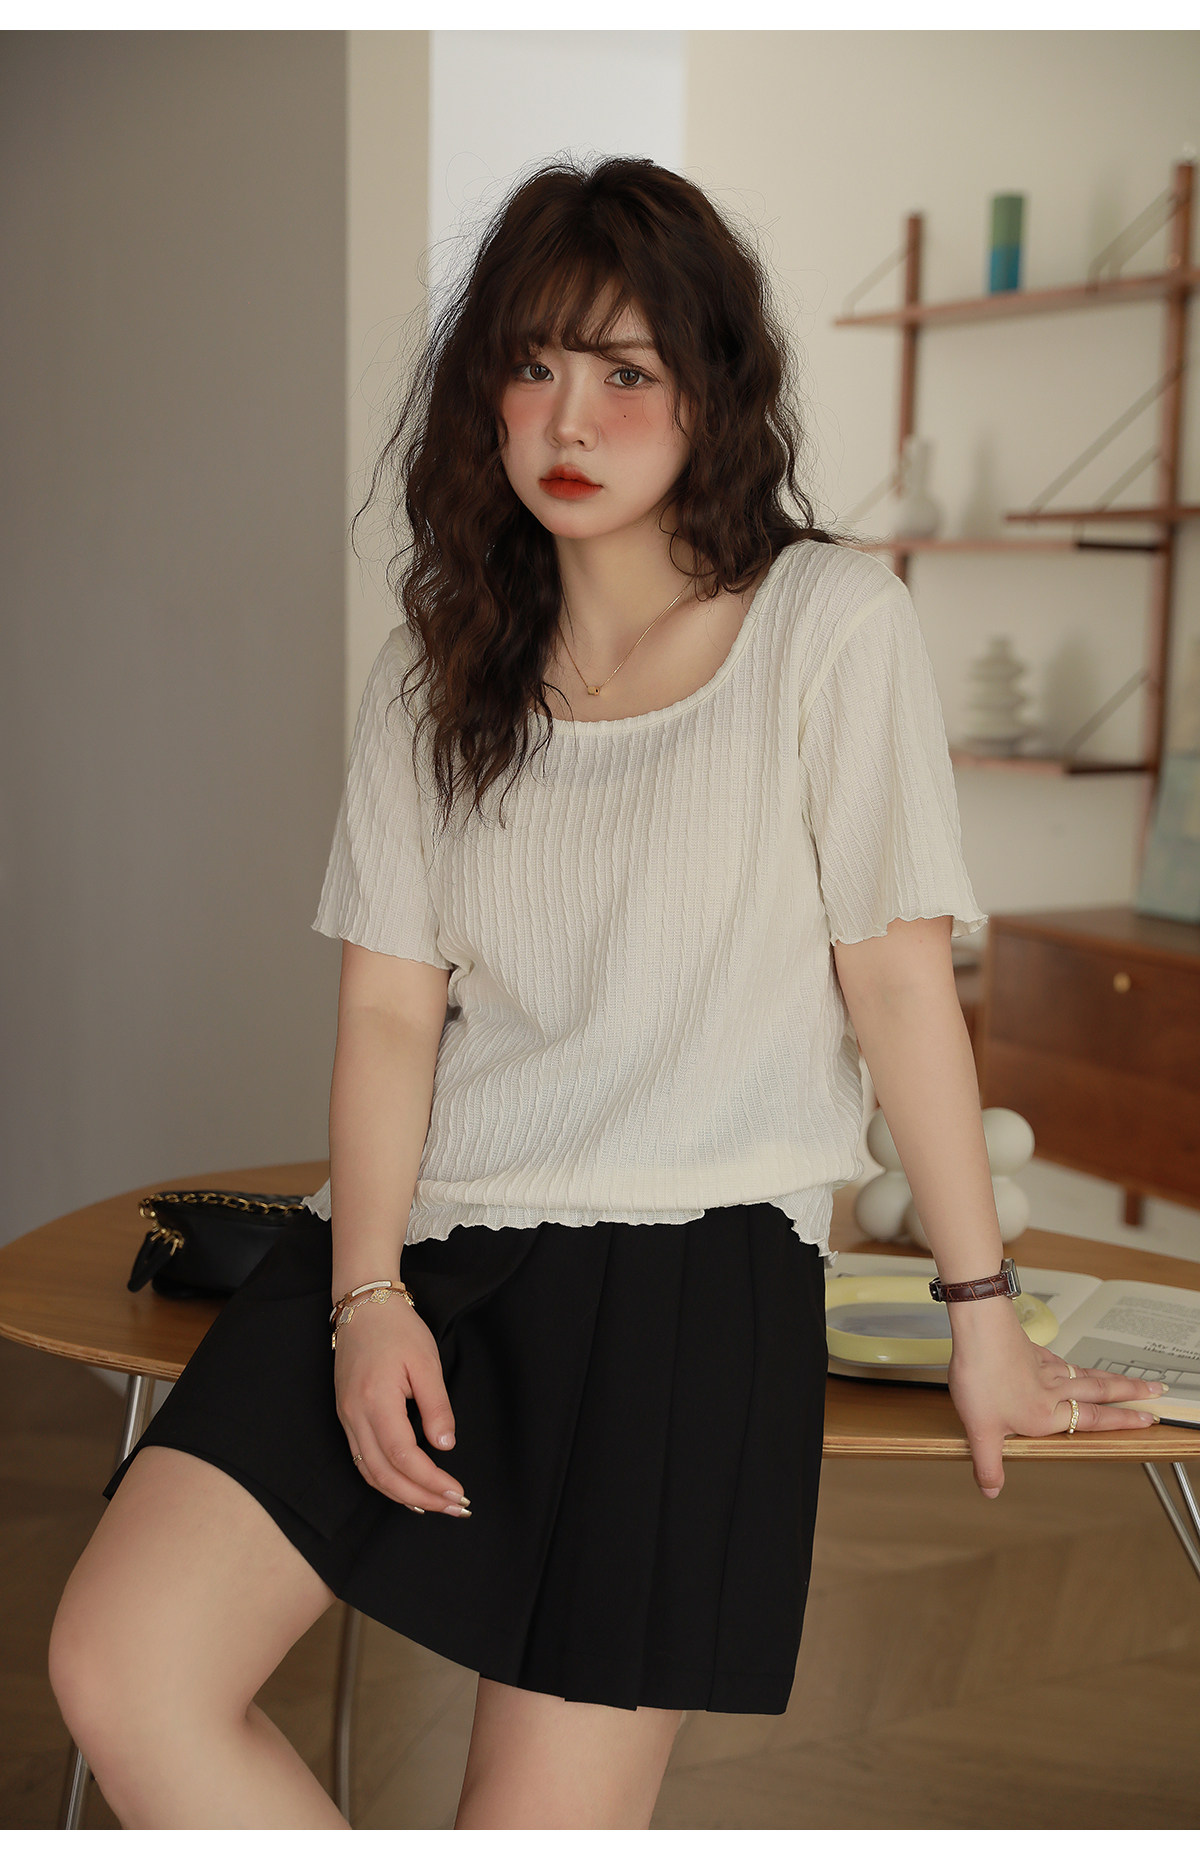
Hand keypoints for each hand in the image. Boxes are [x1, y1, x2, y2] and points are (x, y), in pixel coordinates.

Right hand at [333, 1296, 469, 1516]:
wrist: (364, 1306)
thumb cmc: (398, 1329)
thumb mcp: (426, 1362)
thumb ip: (436, 1406)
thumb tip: (445, 1446)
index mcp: (376, 1401)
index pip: (403, 1456)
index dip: (430, 1480)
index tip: (457, 1491)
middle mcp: (355, 1415)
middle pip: (384, 1474)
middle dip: (420, 1497)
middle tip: (454, 1507)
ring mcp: (347, 1418)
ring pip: (370, 1472)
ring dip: (402, 1495)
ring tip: (435, 1505)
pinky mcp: (347, 1416)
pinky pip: (363, 1460)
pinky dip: (385, 1480)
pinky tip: (407, 1488)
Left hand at [945, 1299, 1165, 1500]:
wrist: (979, 1331)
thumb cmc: (981, 1378)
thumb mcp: (981, 1431)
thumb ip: (989, 1464)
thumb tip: (992, 1491)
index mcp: (1046, 1414)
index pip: (1093, 1420)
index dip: (1122, 1421)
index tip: (1147, 1419)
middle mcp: (1053, 1390)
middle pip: (1100, 1391)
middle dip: (1130, 1393)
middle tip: (1156, 1391)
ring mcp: (1045, 1367)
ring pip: (1085, 1374)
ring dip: (1109, 1378)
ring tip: (1127, 1381)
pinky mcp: (1032, 1350)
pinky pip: (1060, 1360)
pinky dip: (1072, 1365)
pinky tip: (1070, 1365)